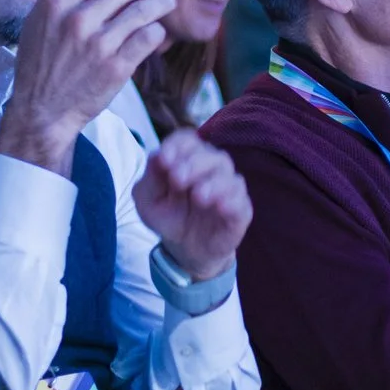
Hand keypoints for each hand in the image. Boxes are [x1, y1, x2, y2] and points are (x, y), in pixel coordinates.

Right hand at [0, 0, 174, 176]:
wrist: (43, 110)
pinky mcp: (117, 67)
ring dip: (160, 1)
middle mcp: (79, 20)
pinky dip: (157, 31)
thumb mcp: (36, 22)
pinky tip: (158, 29)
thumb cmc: (39, 64)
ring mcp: (100, 44)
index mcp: (57, 5)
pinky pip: (148, 39)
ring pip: (142, 11)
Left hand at [132, 131, 250, 282]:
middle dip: (193, 163)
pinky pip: (241, 200)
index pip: (188, 140)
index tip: (164, 159)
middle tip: (177, 179)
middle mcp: (211, 169)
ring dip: (213, 182)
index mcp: (187, 160)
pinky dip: (231, 201)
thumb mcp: (148, 200)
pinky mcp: (240, 210)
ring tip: (199, 196)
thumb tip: (158, 156)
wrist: (186, 249)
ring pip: (228, 174)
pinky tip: (219, 207)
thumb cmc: (169, 217)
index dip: (177, 145)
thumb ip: (150, 178)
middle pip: (210, 154)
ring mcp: (228, 188)